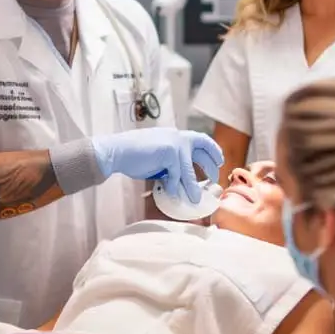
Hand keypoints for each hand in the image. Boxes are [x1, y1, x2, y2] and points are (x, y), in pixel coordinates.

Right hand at [91, 128, 222, 203]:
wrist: (115, 151)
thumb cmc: (132, 156)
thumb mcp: (158, 159)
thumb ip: (171, 166)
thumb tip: (181, 182)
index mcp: (174, 135)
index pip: (199, 140)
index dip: (211, 150)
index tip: (219, 161)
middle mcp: (177, 136)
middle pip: (202, 149)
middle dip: (211, 165)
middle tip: (215, 178)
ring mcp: (174, 142)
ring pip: (189, 169)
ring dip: (192, 186)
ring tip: (195, 198)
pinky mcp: (169, 151)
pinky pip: (177, 174)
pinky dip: (175, 185)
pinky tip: (172, 192)